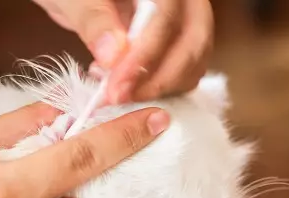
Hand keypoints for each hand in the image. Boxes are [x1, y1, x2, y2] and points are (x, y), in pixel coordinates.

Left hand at [33, 0, 212, 101]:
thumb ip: (94, 21)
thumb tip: (114, 56)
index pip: (166, 18)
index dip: (145, 57)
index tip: (118, 87)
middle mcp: (184, 0)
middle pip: (194, 42)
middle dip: (160, 79)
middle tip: (120, 98)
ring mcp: (183, 21)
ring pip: (194, 61)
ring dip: (161, 87)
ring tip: (117, 92)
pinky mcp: (175, 43)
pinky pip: (183, 71)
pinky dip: (159, 87)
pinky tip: (127, 88)